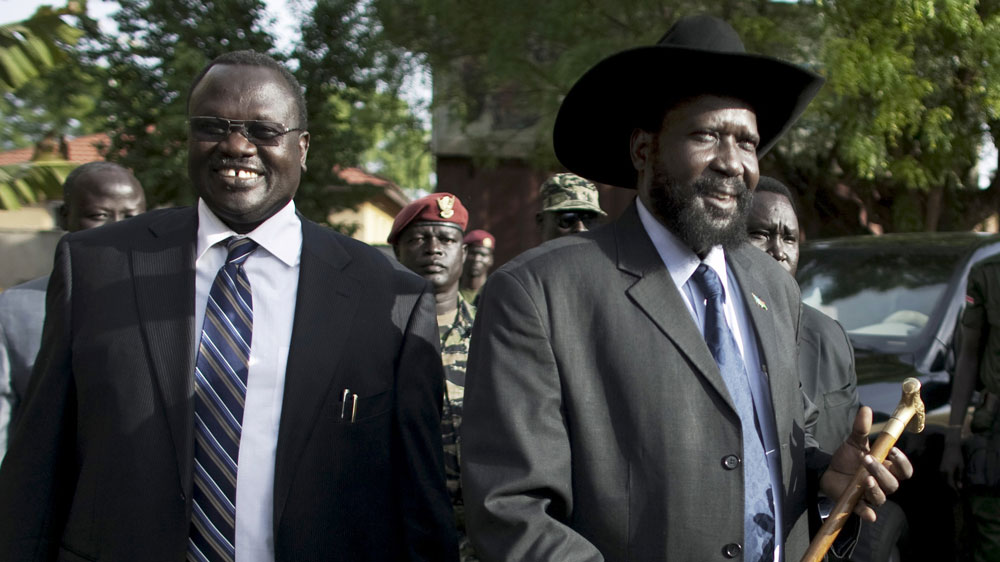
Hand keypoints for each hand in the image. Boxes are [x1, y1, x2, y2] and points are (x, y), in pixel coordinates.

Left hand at [819, 406, 913, 521]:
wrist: (828, 470)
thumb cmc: (848, 457)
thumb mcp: (854, 442)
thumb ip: (861, 428)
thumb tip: (866, 409)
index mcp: (887, 468)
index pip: (904, 471)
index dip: (902, 463)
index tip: (893, 451)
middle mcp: (882, 484)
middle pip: (893, 484)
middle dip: (881, 472)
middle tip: (866, 459)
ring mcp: (870, 495)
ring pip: (881, 497)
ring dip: (875, 488)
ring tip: (865, 478)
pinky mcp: (856, 504)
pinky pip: (866, 512)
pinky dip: (868, 513)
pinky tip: (869, 514)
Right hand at [940, 434, 963, 490]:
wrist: (950, 447)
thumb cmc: (957, 456)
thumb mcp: (961, 467)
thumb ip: (959, 477)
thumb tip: (959, 487)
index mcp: (948, 472)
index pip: (950, 485)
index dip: (954, 491)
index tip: (959, 496)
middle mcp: (942, 472)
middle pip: (945, 484)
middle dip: (950, 490)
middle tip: (956, 495)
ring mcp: (939, 470)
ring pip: (943, 481)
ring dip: (947, 486)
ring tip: (952, 490)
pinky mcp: (939, 468)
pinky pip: (941, 477)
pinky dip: (945, 481)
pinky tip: (949, 483)